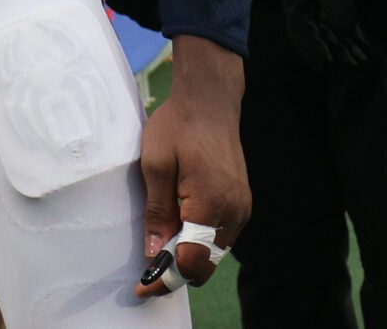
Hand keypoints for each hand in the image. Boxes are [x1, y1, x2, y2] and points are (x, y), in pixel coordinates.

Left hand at [136, 36, 248, 296]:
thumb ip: (156, 212)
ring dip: (190, 257)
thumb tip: (154, 252)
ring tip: (161, 250)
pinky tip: (181, 231)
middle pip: (206, 264)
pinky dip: (201, 242)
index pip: (191, 261)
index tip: (144, 286)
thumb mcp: (155, 165)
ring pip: (215, 253)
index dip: (166, 277)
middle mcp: (233, 212)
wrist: (210, 101)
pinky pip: (222, 236)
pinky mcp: (242, 202)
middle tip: (148, 272)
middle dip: (177, 271)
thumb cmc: (179, 126)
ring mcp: (242, 208)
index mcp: (210, 204)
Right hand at [280, 0, 371, 69]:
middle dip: (334, 51)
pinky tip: (361, 40)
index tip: (330, 66)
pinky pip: (334, 15)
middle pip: (314, 34)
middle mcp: (302, 0)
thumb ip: (337, 9)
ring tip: (361, 57)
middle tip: (354, 65)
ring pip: (326, 26)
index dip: (314, 51)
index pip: (301, 34)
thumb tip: (342, 33)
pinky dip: (347, 29)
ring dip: (342, 43)